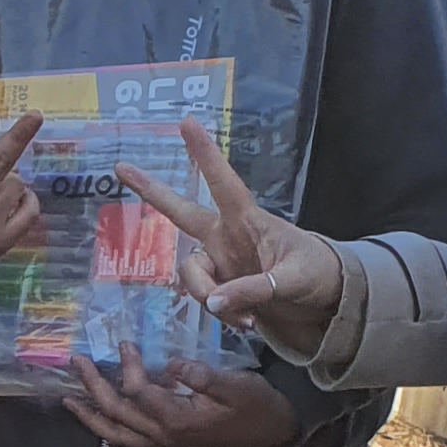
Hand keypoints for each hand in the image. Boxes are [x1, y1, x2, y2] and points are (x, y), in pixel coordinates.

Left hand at [64, 341, 298, 446]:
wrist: (274, 433)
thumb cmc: (257, 406)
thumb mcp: (235, 385)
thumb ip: (201, 375)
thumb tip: (171, 363)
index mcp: (178, 420)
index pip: (139, 392)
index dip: (128, 366)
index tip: (125, 341)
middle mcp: (163, 435)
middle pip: (117, 412)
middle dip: (93, 386)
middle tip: (76, 360)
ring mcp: (163, 442)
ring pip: (115, 432)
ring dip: (90, 414)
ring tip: (69, 397)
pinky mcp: (166, 441)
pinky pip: (127, 437)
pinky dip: (107, 425)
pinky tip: (96, 411)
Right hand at [121, 119, 346, 356]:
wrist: (324, 303)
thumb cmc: (317, 274)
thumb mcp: (293, 279)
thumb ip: (253, 289)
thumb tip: (213, 303)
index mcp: (248, 221)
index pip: (223, 184)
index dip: (205, 155)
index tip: (187, 123)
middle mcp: (226, 237)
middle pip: (181, 212)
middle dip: (152, 190)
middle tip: (122, 167)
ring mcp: (220, 262)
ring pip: (190, 274)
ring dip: (209, 297)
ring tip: (245, 317)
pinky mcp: (219, 288)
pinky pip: (204, 300)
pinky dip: (222, 314)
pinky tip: (247, 322)